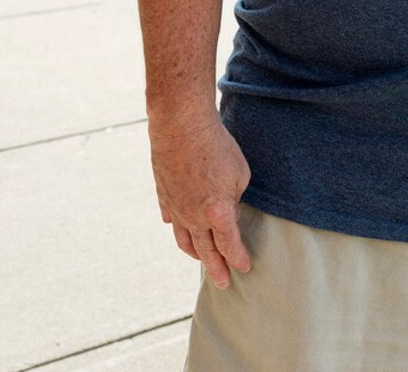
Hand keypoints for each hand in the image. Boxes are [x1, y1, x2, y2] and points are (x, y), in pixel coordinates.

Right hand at [149, 112, 252, 287]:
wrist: (180, 125)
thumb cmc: (216, 146)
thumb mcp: (240, 173)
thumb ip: (236, 198)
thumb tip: (229, 211)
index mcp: (218, 214)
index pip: (230, 246)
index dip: (238, 258)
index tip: (244, 267)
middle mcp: (194, 217)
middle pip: (206, 251)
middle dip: (217, 269)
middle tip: (224, 283)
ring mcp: (176, 207)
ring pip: (184, 239)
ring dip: (195, 253)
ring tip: (202, 260)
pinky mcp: (164, 194)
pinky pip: (171, 218)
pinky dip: (178, 228)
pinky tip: (180, 230)